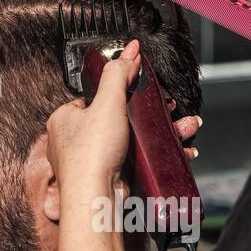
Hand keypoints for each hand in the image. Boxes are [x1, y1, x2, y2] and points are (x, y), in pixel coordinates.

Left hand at [47, 40, 203, 193]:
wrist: (96, 200)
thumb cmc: (91, 155)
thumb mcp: (107, 102)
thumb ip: (119, 73)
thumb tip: (130, 50)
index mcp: (65, 120)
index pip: (95, 97)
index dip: (123, 92)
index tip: (145, 92)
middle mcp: (75, 141)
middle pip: (121, 118)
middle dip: (153, 115)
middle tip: (171, 110)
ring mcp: (94, 161)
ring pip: (135, 140)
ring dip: (164, 133)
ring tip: (186, 128)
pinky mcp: (112, 178)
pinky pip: (139, 160)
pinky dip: (160, 155)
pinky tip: (180, 151)